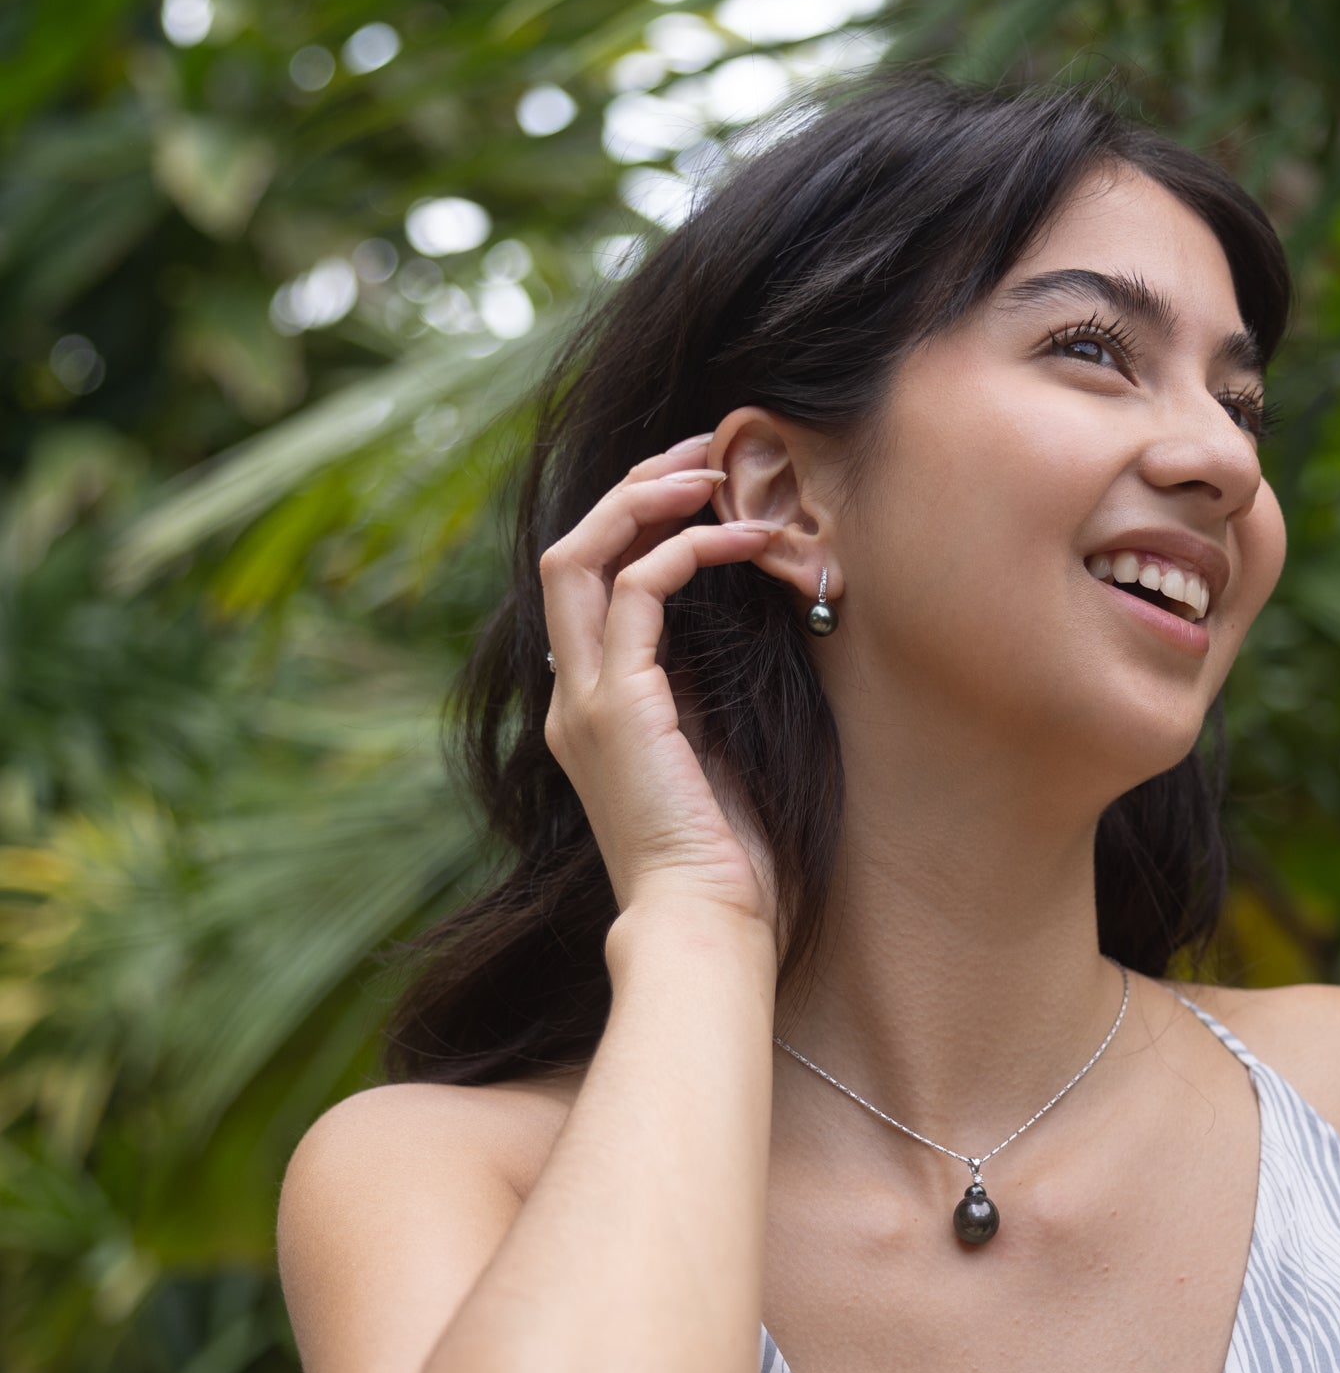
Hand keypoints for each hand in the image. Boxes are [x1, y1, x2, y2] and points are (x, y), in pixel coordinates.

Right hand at [538, 432, 780, 935]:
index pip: (587, 588)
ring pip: (580, 558)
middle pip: (567, 555)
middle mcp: (570, 698)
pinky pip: (637, 592)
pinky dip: (686, 551)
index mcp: (590, 709)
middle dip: (631, 490)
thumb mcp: (714, 749)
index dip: (633, 524)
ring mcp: (584, 702)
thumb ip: (701, 688)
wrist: (707, 919)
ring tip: (716, 475)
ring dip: (649, 502)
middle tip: (702, 452)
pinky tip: (739, 540)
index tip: (699, 488)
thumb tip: (729, 620)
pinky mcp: (617, 707)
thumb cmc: (728, 854)